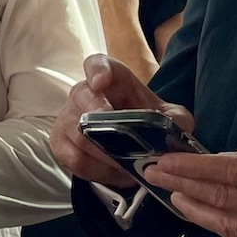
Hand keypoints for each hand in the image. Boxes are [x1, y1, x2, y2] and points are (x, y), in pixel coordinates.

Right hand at [48, 54, 195, 188]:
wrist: (126, 140)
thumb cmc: (144, 120)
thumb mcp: (168, 117)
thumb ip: (176, 118)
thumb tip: (175, 125)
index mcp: (110, 77)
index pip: (96, 64)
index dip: (97, 71)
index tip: (101, 82)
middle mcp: (82, 93)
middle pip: (81, 100)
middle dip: (98, 117)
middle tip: (117, 136)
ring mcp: (66, 118)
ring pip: (79, 136)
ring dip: (106, 154)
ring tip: (130, 164)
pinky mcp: (59, 144)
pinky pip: (76, 160)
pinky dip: (99, 171)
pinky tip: (117, 173)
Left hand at [143, 138, 236, 236]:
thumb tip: (230, 158)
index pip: (231, 173)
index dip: (192, 168)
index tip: (163, 161)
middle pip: (222, 201)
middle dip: (182, 186)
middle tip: (153, 174)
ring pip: (229, 229)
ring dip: (197, 212)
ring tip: (175, 197)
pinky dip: (228, 234)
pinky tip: (215, 221)